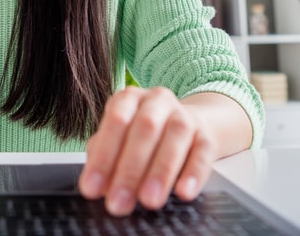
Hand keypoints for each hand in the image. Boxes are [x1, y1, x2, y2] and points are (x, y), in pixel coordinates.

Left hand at [79, 87, 216, 215]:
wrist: (187, 124)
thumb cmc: (143, 137)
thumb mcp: (119, 140)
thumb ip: (104, 158)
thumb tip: (96, 185)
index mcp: (129, 98)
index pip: (116, 121)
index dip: (103, 156)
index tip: (92, 188)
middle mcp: (157, 101)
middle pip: (145, 128)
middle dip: (130, 169)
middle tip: (120, 201)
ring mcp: (185, 115)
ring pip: (176, 137)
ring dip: (161, 171)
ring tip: (149, 200)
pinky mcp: (207, 135)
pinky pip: (203, 152)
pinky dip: (193, 173)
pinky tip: (183, 191)